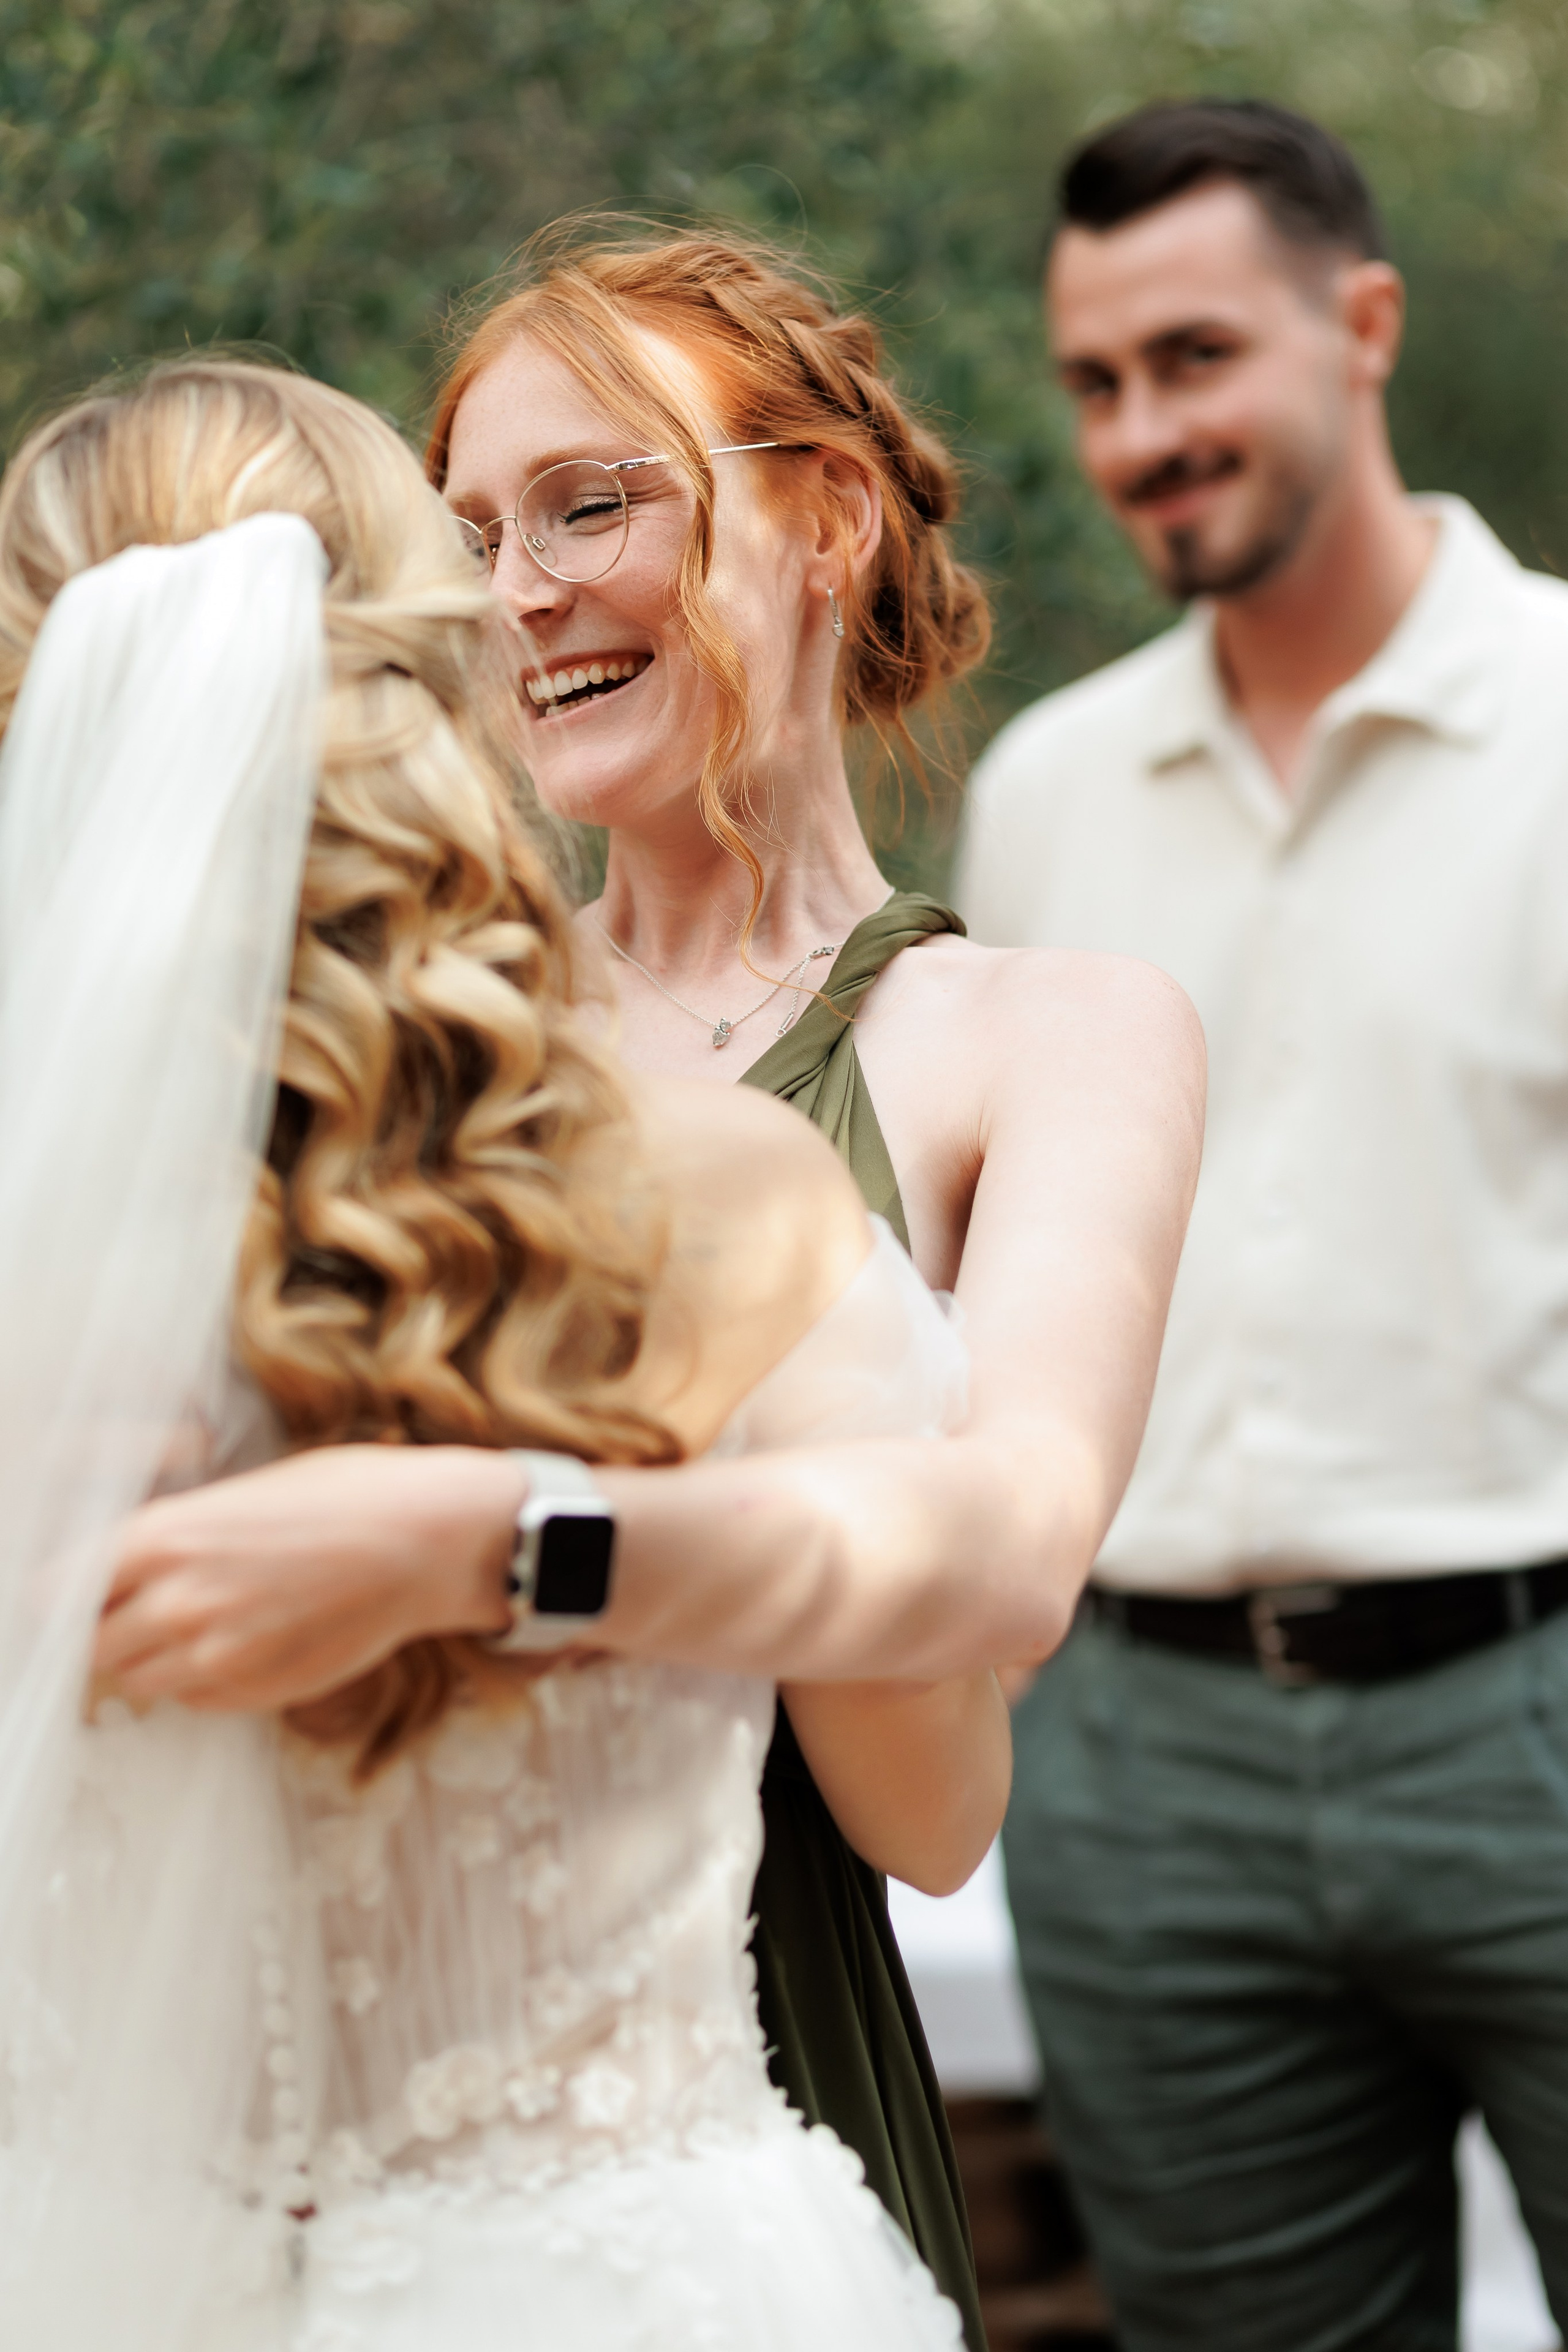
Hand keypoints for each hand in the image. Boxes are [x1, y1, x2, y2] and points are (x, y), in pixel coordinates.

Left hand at [94, 1445, 525, 1712]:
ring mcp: (218, 1656)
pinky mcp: (257, 1693)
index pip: (62, 1590)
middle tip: (143, 1608)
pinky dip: (204, 1680)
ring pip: (141, 1681)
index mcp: (166, 1538)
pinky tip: (247, 1640)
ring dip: (156, 1658)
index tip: (87, 1592)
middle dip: (109, 1629)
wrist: (429, 1541)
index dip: (70, 1595)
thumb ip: (180, 1534)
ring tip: (207, 1622)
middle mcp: (178, 1603)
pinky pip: (197, 1700)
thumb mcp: (245, 1494)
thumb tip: (137, 1564)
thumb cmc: (348, 1497)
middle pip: (93, 1646)